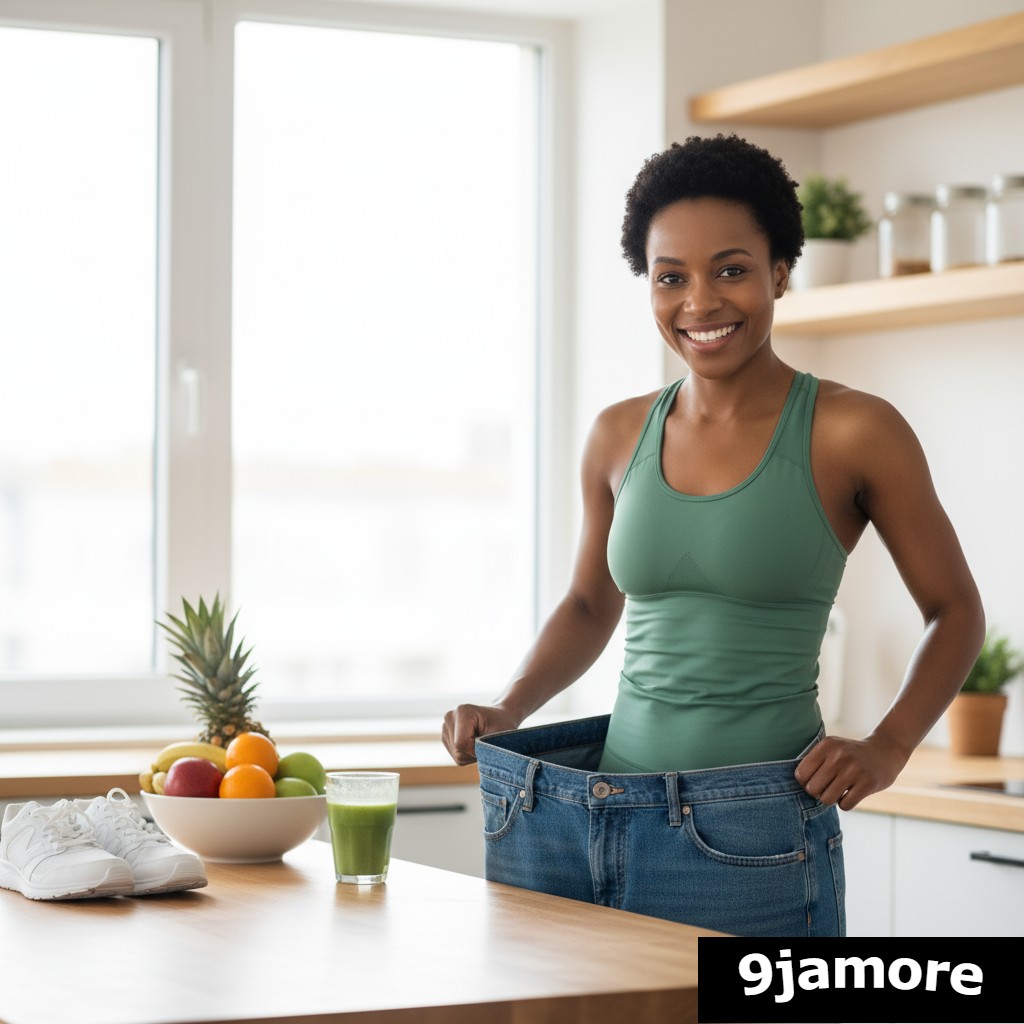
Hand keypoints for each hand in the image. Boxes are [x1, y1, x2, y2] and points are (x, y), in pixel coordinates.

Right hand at [441, 704, 520, 765]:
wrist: (500, 717)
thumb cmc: (502, 725)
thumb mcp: (498, 736)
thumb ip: (485, 749)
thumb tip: (477, 766)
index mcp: (463, 712)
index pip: (461, 744)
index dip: (475, 751)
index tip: (488, 744)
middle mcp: (450, 716)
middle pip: (457, 751)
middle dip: (473, 753)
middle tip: (486, 742)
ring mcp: (445, 725)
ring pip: (456, 755)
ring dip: (470, 754)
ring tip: (480, 741)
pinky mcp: (445, 735)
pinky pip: (455, 755)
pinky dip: (467, 754)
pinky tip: (474, 743)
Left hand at [794, 734, 909, 810]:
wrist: (885, 751)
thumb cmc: (850, 754)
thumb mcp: (832, 748)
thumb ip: (814, 761)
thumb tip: (797, 785)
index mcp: (826, 745)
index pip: (801, 774)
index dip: (805, 783)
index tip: (815, 781)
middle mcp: (838, 756)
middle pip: (813, 789)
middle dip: (818, 793)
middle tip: (828, 788)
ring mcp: (854, 769)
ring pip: (827, 799)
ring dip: (832, 799)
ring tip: (839, 791)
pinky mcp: (868, 783)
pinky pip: (845, 805)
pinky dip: (846, 804)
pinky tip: (851, 794)